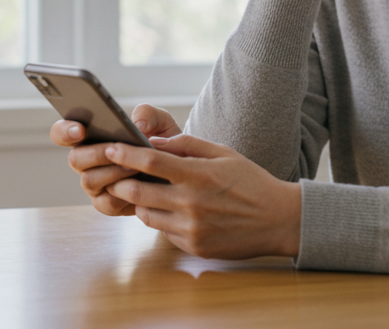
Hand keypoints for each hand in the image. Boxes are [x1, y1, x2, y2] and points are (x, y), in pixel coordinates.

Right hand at [50, 104, 182, 215]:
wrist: (175, 174)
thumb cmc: (161, 144)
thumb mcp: (160, 123)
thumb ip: (149, 114)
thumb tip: (137, 124)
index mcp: (90, 137)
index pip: (62, 132)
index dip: (65, 131)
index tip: (81, 129)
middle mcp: (87, 161)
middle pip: (74, 159)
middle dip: (96, 153)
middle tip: (115, 148)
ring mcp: (95, 184)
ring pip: (89, 180)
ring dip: (112, 172)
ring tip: (134, 166)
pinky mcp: (107, 204)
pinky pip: (106, 202)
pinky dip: (122, 193)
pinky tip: (138, 185)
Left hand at [103, 133, 301, 259]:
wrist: (279, 220)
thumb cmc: (250, 181)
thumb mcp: (223, 153)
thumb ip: (187, 144)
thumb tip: (153, 141)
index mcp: (198, 175)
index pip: (149, 162)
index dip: (124, 154)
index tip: (110, 147)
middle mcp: (191, 204)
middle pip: (137, 193)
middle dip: (120, 183)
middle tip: (115, 175)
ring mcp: (191, 229)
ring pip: (146, 216)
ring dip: (138, 204)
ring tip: (143, 193)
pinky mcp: (193, 247)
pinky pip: (164, 232)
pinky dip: (161, 220)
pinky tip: (171, 211)